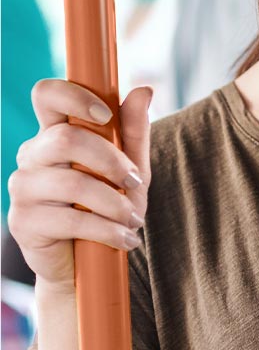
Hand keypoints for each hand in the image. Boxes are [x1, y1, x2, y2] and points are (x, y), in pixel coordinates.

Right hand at [7, 80, 153, 290]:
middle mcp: (32, 156)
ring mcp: (23, 188)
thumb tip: (144, 89)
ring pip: (71, 183)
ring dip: (114, 203)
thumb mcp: (130, 167)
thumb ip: (134, 131)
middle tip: (135, 183)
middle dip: (111, 161)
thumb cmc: (109, 206)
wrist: (89, 261)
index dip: (73, 96)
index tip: (106, 115)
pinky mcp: (23, 222)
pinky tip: (125, 238)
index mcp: (55, 133)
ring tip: (134, 220)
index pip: (46, 95)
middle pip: (64, 139)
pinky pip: (69, 220)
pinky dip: (107, 230)